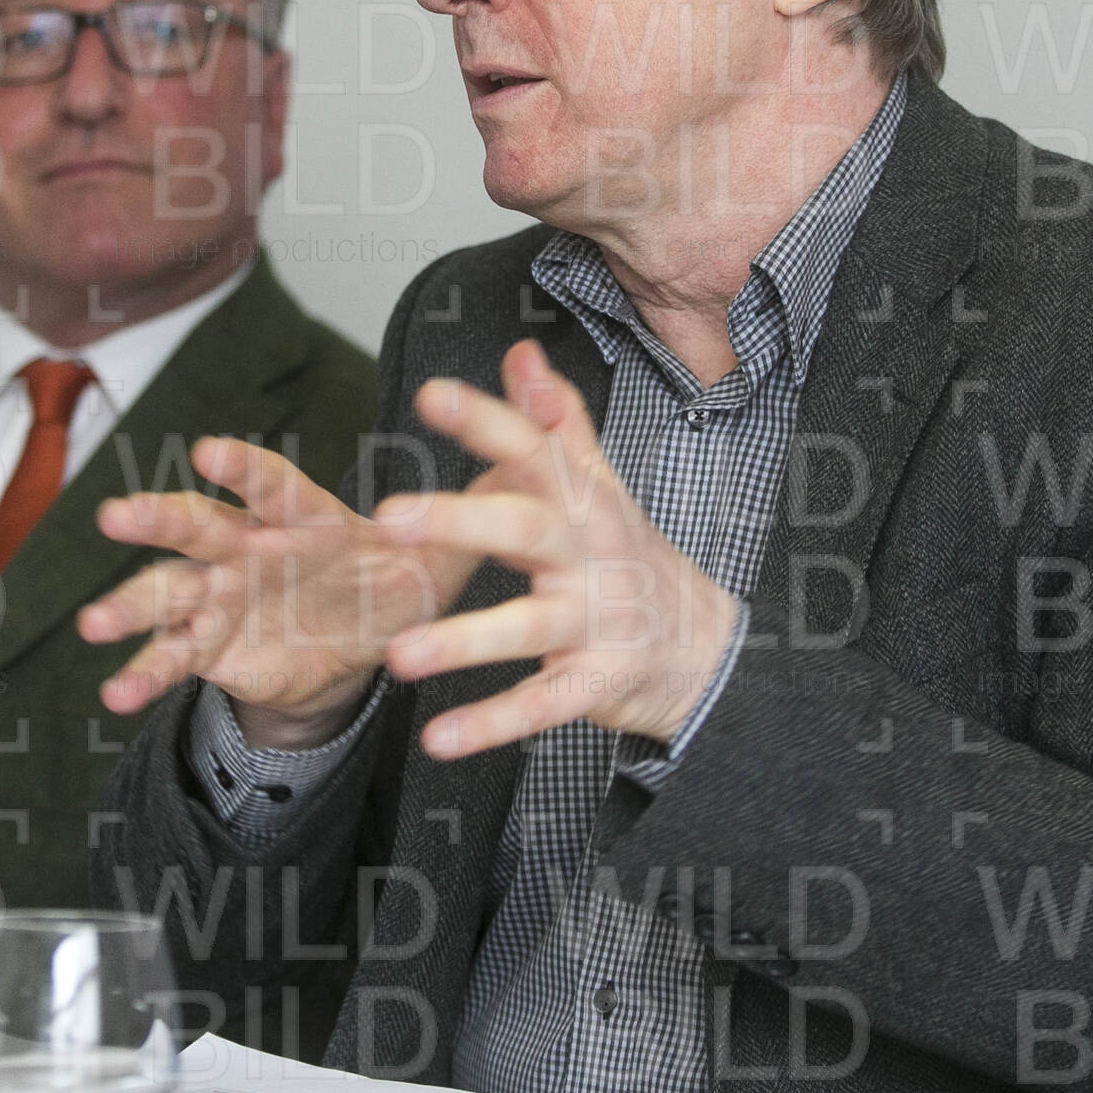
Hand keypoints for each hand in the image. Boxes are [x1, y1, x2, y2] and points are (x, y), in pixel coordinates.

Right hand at [78, 433, 483, 746]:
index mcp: (303, 516)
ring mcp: (221, 596)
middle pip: (197, 528)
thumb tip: (535, 447)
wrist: (360, 642)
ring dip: (128, 605)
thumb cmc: (394, 577)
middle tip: (115, 516)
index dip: (242, 470)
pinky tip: (116, 694)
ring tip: (95, 625)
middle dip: (157, 520)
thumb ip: (479, 505)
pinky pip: (171, 660)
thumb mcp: (442, 552)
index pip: (270, 485)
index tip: (208, 452)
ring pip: (166, 593)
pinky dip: (143, 675)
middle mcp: (250, 546)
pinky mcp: (211, 646)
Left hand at [374, 339, 737, 759]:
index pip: (530, 449)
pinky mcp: (595, 683)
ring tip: (399, 656)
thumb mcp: (598, 486)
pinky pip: (539, 706)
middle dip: (459, 521)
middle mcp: (587, 554)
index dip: (484, 421)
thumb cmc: (627, 555)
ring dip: (461, 642)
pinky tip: (437, 740)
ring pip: (524, 628)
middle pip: (523, 529)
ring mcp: (594, 621)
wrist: (702, 646)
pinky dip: (490, 725)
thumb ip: (558, 421)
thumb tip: (522, 352)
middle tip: (390, 517)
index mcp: (581, 499)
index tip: (428, 394)